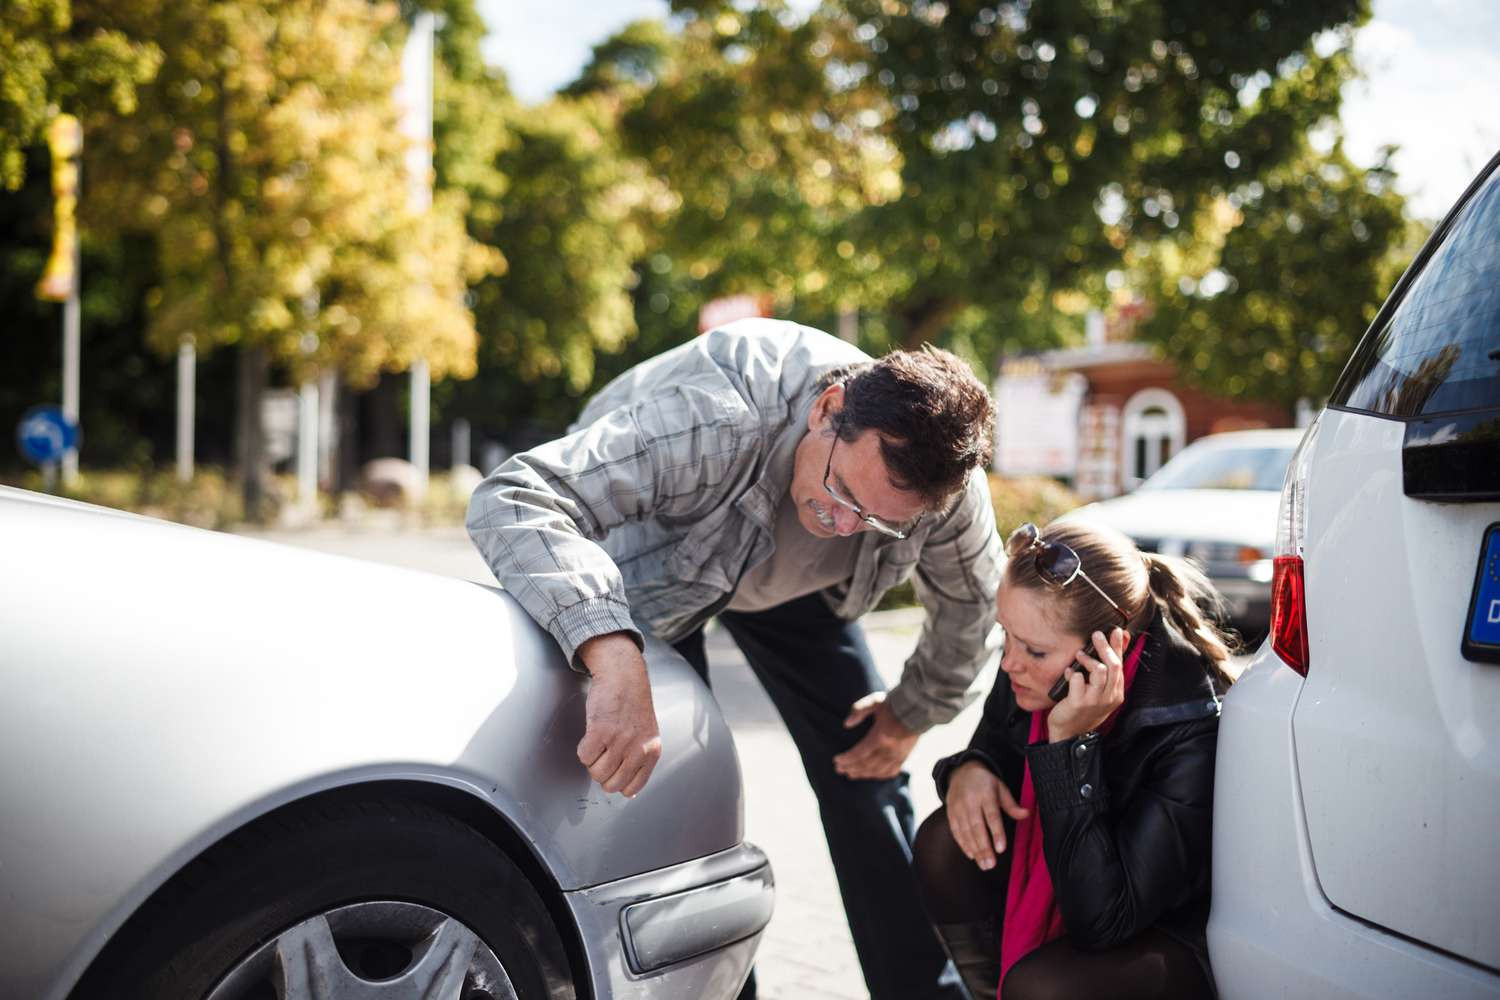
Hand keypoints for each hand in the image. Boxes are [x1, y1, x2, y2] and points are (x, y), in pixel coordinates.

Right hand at [576, 633, 662, 796]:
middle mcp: (638, 749)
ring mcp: (619, 741)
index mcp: (651, 752)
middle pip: (611, 785)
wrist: (623, 675)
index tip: (614, 770)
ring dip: (592, 761)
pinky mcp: (600, 731)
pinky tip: (592, 734)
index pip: (632, 788)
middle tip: (603, 754)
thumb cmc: (633, 703)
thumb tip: (628, 793)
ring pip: (596, 773)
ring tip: (599, 742)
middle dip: (602, 773)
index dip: (617, 783)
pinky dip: (583, 749)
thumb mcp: (647, 734)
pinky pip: (584, 757)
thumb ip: (640, 760)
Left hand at [832, 692, 918, 779]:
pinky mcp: (904, 757)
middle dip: (850, 768)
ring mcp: (897, 755)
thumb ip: (859, 710)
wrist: (917, 708)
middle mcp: (889, 749)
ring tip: (850, 774)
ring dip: (862, 774)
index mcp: (880, 737)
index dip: (846, 759)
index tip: (836, 760)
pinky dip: (879, 775)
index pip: (859, 753)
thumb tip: (846, 724)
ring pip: (876, 771)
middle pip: (865, 765)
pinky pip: (890, 772)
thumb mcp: (874, 701)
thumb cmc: (894, 704)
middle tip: (838, 769)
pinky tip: (871, 774)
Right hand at [945, 760, 1028, 870]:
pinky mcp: (951, 813)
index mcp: (985, 794)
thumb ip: (1012, 805)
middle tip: (991, 864)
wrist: (961, 772)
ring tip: (984, 865)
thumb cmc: (985, 783)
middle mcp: (970, 802)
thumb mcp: (1001, 788)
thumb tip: (1026, 814)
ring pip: (966, 831)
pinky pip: (956, 831)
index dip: (996, 833)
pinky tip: (971, 855)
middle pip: (977, 827)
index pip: (992, 816)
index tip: (1001, 849)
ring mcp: (958, 808)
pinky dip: (963, 844)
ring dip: (975, 850)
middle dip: (984, 847)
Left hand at [1047, 627, 1128, 743]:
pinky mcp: (1079, 702)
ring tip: (1078, 655)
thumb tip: (1107, 651)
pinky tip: (1068, 673)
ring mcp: (1095, 700)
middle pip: (1113, 665)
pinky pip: (1077, 679)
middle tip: (1096, 634)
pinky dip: (1071, 672)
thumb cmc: (1083, 710)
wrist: (1070, 734)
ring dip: (1088, 659)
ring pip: (1099, 670)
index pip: (1120, 665)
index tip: (1116, 630)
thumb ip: (1104, 674)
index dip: (1119, 646)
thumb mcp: (1099, 693)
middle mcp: (1109, 696)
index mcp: (1116, 693)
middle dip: (1105, 646)